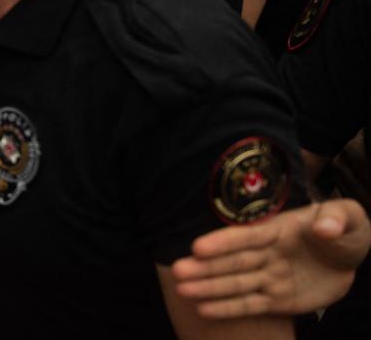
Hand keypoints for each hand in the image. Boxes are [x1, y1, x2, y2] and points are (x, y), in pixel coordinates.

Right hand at [172, 199, 370, 317]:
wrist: (349, 258)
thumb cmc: (344, 231)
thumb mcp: (348, 217)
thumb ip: (335, 219)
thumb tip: (323, 228)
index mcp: (279, 230)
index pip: (248, 237)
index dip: (224, 242)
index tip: (198, 247)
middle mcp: (268, 254)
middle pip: (234, 262)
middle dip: (206, 267)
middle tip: (178, 271)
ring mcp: (270, 278)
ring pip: (236, 285)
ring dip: (209, 288)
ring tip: (182, 291)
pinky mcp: (277, 300)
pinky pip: (251, 306)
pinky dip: (228, 308)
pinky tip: (204, 309)